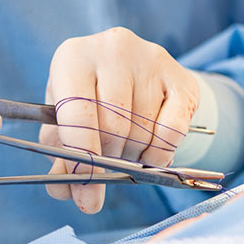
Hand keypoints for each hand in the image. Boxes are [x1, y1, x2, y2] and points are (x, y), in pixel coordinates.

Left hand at [38, 27, 198, 213]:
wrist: (126, 67)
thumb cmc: (86, 96)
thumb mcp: (63, 119)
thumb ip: (60, 154)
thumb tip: (65, 191)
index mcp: (74, 57)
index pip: (78, 117)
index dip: (82, 161)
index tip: (87, 194)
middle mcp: (113, 49)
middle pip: (113, 126)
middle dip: (109, 159)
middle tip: (106, 165)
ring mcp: (151, 59)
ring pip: (143, 131)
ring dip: (133, 156)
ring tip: (124, 149)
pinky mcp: (183, 77)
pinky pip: (173, 132)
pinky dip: (160, 154)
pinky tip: (148, 151)